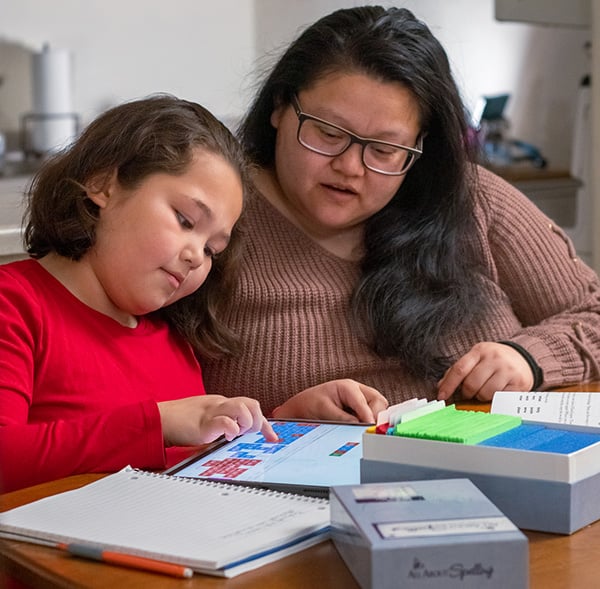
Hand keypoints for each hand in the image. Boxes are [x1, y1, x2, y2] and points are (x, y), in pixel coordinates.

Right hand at [158, 395, 277, 446]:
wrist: (158, 419)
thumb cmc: (180, 422)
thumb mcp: (207, 421)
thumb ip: (222, 423)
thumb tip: (237, 434)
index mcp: (222, 403)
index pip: (251, 406)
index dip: (265, 423)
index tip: (272, 438)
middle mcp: (220, 404)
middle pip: (252, 403)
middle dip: (257, 421)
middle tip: (247, 434)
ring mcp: (212, 412)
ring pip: (242, 408)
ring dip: (246, 424)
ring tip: (235, 434)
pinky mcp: (203, 424)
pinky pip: (225, 422)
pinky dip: (231, 430)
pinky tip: (226, 437)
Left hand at [272, 379, 387, 422]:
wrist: (302, 407)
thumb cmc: (311, 404)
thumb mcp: (324, 411)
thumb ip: (343, 419)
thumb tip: (361, 427)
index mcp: (348, 387)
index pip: (363, 400)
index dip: (369, 415)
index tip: (371, 428)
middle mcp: (358, 391)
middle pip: (378, 402)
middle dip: (376, 416)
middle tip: (370, 431)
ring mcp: (361, 400)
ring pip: (379, 409)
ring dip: (375, 421)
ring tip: (366, 432)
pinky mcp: (361, 410)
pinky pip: (373, 416)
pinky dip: (371, 424)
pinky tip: (364, 431)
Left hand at [437, 342, 534, 401]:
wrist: (523, 357)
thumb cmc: (493, 361)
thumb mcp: (476, 359)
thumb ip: (459, 371)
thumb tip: (441, 387)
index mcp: (479, 351)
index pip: (459, 369)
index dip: (448, 385)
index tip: (441, 396)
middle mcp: (494, 358)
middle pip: (471, 384)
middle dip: (467, 393)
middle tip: (470, 394)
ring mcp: (507, 370)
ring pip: (485, 393)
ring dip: (481, 398)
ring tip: (485, 392)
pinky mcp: (519, 382)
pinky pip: (500, 399)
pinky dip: (495, 401)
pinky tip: (497, 394)